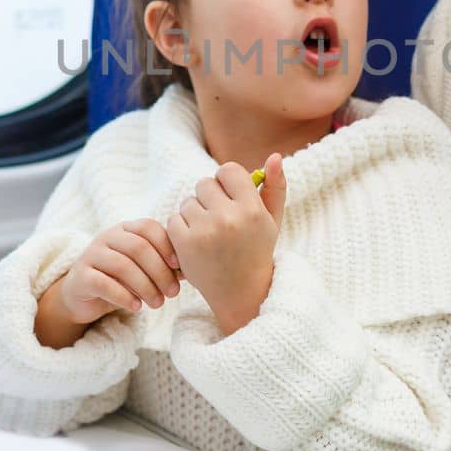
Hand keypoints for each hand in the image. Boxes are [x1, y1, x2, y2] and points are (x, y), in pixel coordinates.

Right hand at [36, 219, 182, 347]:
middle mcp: (107, 237)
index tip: (180, 267)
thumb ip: (163, 266)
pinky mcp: (80, 276)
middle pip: (138, 247)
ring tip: (158, 304)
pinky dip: (124, 296)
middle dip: (160, 271)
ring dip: (145, 286)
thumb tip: (190, 270)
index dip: (166, 245)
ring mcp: (91, 254)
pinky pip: (103, 283)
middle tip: (174, 293)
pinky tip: (137, 308)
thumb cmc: (120, 279)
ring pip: (122, 266)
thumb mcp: (143, 269)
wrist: (83, 295)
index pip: (148, 227)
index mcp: (125, 229)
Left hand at [165, 154, 285, 335]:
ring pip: (188, 201)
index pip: (228, 170)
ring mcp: (205, 231)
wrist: (241, 294)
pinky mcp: (185, 244)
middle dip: (209, 197)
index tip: (229, 198)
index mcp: (252, 209)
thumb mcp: (272, 221)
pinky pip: (174, 219)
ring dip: (194, 213)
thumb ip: (275, 187)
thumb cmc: (257, 251)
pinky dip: (181, 229)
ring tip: (208, 233)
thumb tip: (274, 156)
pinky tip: (195, 242)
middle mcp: (229, 218)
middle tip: (218, 218)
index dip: (226, 181)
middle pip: (204, 183)